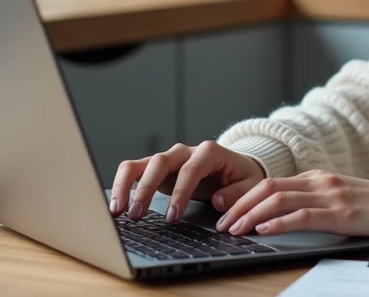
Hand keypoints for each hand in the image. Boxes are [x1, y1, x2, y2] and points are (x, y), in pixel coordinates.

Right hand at [109, 140, 264, 222]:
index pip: (191, 169)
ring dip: (126, 186)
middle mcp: (185, 152)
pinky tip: (117, 206)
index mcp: (210, 152)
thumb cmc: (242, 178)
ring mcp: (168, 159)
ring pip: (141, 164)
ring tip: (118, 211)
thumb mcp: (251, 186)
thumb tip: (218, 201)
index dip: (180, 192)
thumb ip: (238, 193)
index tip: (172, 216)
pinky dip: (122, 185)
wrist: (236, 167)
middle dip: (147, 188)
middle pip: (160, 162)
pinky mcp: (156, 169)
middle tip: (137, 214)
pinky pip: (134, 171)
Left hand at [213, 169, 368, 243]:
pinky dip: (279, 222)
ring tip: (234, 230)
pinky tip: (264, 230)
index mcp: (317, 178)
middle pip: (267, 187)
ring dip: (251, 215)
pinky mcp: (342, 213)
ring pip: (279, 198)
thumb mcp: (340, 201)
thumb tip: (279, 220)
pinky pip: (303, 215)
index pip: (269, 182)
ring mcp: (331, 195)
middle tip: (220, 224)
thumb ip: (314, 204)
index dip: (242, 197)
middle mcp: (320, 181)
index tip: (224, 211)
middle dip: (238, 206)